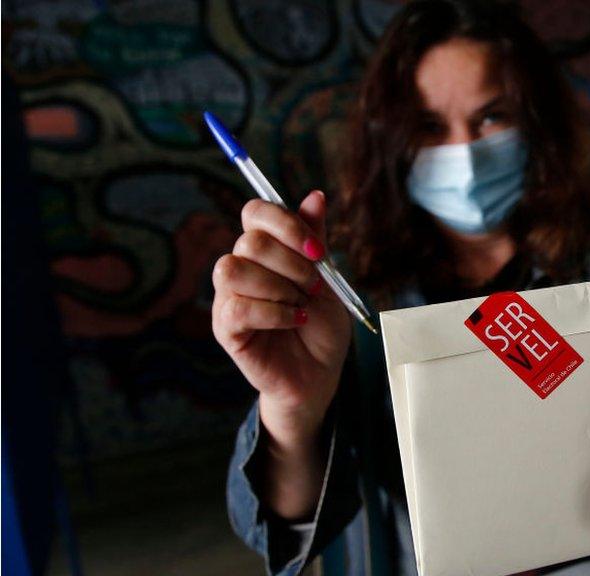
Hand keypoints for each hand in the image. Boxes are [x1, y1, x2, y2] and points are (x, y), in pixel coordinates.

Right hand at [212, 191, 351, 447]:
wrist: (321, 374)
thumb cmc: (322, 326)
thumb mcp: (327, 278)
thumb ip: (314, 239)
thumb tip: (316, 195)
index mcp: (264, 250)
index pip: (255, 212)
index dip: (286, 224)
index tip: (318, 251)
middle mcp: (241, 268)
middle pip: (248, 241)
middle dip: (291, 263)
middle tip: (314, 287)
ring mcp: (228, 298)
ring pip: (232, 269)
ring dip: (277, 287)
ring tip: (300, 305)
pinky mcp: (225, 328)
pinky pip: (236, 307)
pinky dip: (273, 312)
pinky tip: (293, 321)